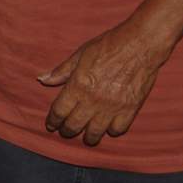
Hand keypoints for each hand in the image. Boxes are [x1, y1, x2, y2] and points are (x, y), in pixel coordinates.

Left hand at [38, 22, 169, 145]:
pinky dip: (111, 131)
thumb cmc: (108, 46)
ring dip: (88, 137)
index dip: (53, 121)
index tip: (51, 125)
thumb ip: (62, 71)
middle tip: (66, 132)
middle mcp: (93, 100)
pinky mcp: (130, 109)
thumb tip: (42, 80)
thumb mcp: (80, 55)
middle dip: (67, 131)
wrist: (140, 45)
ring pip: (95, 132)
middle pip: (74, 125)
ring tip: (86, 137)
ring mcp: (112, 107)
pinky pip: (118, 129)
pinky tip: (108, 128)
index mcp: (78, 85)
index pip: (59, 111)